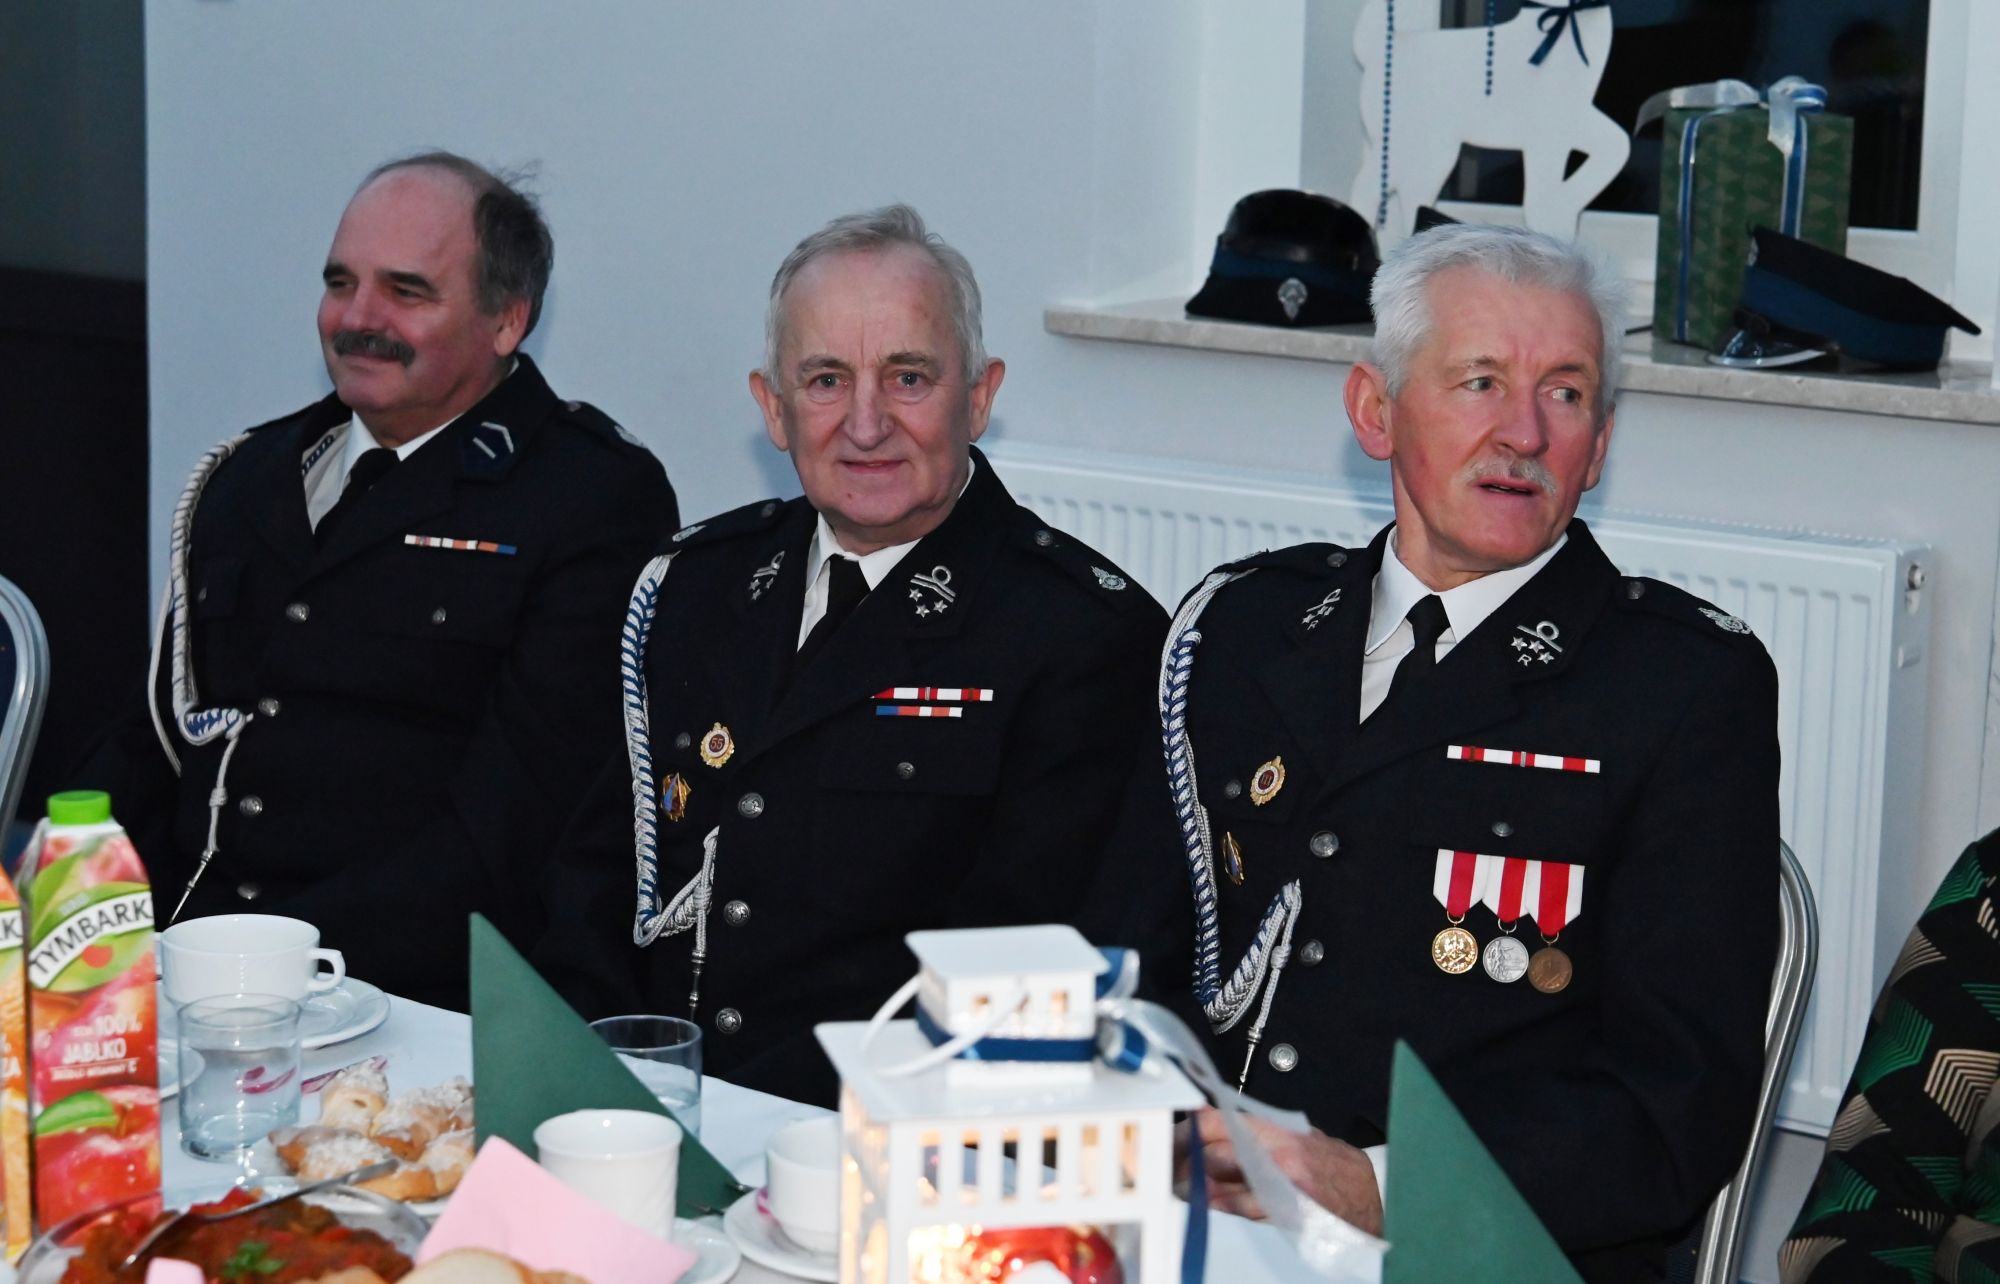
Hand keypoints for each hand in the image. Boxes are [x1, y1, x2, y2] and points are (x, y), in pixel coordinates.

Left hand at [1178, 1107, 1383, 1235]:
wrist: (1374, 1195)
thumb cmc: (1335, 1165)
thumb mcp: (1297, 1135)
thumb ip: (1258, 1132)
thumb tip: (1213, 1129)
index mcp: (1276, 1130)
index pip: (1218, 1120)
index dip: (1188, 1129)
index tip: (1172, 1137)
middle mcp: (1277, 1154)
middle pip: (1214, 1152)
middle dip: (1185, 1161)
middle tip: (1169, 1168)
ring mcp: (1281, 1185)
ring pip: (1224, 1184)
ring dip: (1197, 1188)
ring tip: (1181, 1189)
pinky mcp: (1286, 1212)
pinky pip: (1244, 1210)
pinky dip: (1223, 1207)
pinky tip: (1209, 1206)